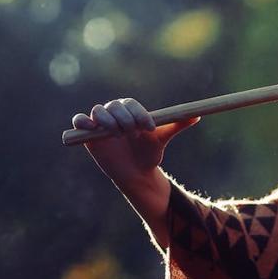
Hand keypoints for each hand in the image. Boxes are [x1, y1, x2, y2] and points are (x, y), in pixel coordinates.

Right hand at [71, 98, 198, 185]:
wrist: (136, 173)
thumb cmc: (149, 153)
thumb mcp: (162, 139)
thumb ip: (177, 125)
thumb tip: (197, 116)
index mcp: (131, 110)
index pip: (131, 104)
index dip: (139, 114)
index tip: (150, 128)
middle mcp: (114, 113)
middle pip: (114, 107)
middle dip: (124, 118)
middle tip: (132, 133)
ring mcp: (100, 124)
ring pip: (98, 112)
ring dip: (107, 120)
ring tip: (117, 135)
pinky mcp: (87, 135)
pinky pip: (80, 122)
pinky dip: (82, 122)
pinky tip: (90, 129)